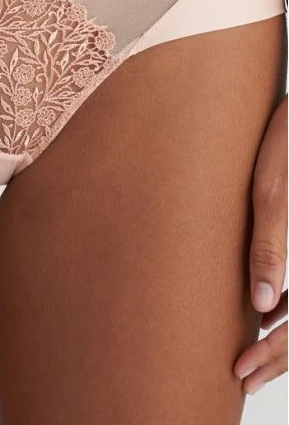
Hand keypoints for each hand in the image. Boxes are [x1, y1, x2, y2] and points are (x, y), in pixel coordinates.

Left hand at [234, 94, 287, 394]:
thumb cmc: (284, 145)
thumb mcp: (270, 193)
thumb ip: (269, 248)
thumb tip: (264, 308)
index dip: (276, 356)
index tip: (239, 371)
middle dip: (279, 358)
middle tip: (241, 377)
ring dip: (285, 339)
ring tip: (248, 356)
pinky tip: (265, 313)